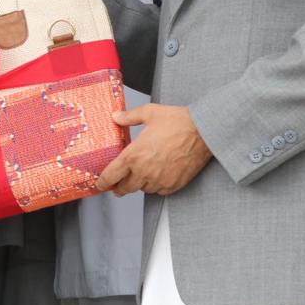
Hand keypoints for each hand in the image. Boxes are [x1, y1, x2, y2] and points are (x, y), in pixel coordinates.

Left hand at [96, 104, 212, 195]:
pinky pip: (158, 191)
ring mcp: (160, 180)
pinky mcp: (173, 185)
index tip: (100, 183)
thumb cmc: (178, 122)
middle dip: (118, 187)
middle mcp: (145, 172)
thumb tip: (116, 116)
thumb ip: (129, 117)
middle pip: (125, 188)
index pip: (112, 175)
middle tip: (116, 185)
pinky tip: (155, 176)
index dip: (103, 181)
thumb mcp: (149, 113)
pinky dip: (154, 186)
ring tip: (138, 176)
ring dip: (138, 185)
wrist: (204, 132)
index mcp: (134, 156)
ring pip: (142, 189)